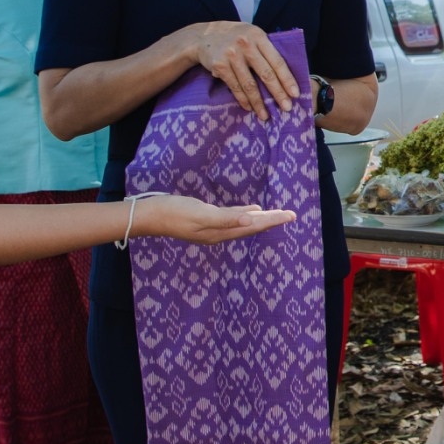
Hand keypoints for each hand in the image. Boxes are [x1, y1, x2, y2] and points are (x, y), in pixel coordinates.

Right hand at [136, 194, 296, 243]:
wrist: (152, 215)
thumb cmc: (175, 212)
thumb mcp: (201, 214)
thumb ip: (226, 218)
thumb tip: (250, 219)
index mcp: (222, 232)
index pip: (254, 225)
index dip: (273, 220)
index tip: (291, 216)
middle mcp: (221, 232)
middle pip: (253, 226)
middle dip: (272, 221)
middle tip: (292, 215)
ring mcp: (214, 227)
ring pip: (245, 222)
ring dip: (261, 219)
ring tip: (277, 215)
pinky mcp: (207, 219)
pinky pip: (234, 218)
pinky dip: (246, 214)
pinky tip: (252, 210)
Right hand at [186, 22, 301, 121]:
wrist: (204, 36)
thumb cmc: (237, 38)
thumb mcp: (253, 36)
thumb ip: (267, 50)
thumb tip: (286, 77)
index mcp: (259, 37)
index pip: (277, 61)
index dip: (287, 79)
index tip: (296, 94)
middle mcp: (246, 45)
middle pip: (266, 74)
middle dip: (278, 93)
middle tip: (287, 108)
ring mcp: (232, 55)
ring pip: (249, 84)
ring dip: (259, 103)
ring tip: (266, 115)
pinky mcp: (220, 66)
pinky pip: (235, 87)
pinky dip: (243, 99)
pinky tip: (249, 108)